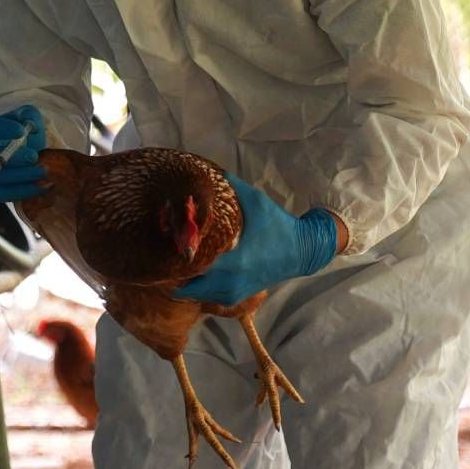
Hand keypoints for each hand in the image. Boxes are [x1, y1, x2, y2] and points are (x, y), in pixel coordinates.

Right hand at [0, 104, 47, 201]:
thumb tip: (31, 127)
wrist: (18, 155)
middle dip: (11, 158)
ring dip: (21, 176)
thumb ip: (29, 117)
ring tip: (43, 171)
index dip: (0, 129)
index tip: (21, 131)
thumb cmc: (21, 134)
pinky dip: (23, 191)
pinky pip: (1, 195)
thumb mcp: (26, 118)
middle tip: (34, 156)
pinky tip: (42, 186)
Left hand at [172, 173, 337, 305]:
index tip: (167, 242)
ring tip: (179, 259)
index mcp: (231, 261)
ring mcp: (231, 293)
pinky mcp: (235, 298)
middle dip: (174, 271)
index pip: (190, 266)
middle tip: (168, 251)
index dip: (174, 256)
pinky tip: (196, 269)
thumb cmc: (278, 225)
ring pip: (193, 293)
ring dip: (184, 279)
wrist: (302, 252)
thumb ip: (232, 186)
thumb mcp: (256, 201)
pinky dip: (197, 286)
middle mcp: (228, 282)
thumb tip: (209, 170)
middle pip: (185, 286)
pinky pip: (206, 296)